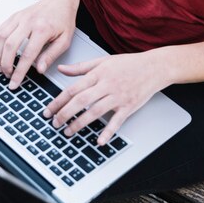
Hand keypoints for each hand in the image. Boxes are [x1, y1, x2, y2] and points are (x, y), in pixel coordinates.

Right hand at [0, 0, 78, 88]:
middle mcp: (28, 22)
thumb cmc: (63, 19)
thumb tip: (39, 70)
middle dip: (5, 65)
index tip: (14, 83)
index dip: (19, 72)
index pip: (27, 55)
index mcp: (42, 29)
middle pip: (10, 46)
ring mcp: (18, 18)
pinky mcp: (13, 17)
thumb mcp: (65, 40)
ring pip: (1, 38)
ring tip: (0, 68)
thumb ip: (51, 55)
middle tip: (7, 76)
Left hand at [43, 52, 171, 145]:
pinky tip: (99, 141)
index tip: (48, 110)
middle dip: (65, 113)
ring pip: (95, 111)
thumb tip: (61, 69)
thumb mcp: (102, 61)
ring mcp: (118, 96)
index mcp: (98, 74)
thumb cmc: (129, 64)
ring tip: (68, 132)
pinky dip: (108, 132)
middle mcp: (106, 85)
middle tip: (54, 123)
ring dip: (80, 123)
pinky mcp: (129, 106)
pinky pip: (117, 121)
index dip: (58, 101)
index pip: (73, 89)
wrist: (154, 67)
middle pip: (81, 101)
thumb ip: (80, 67)